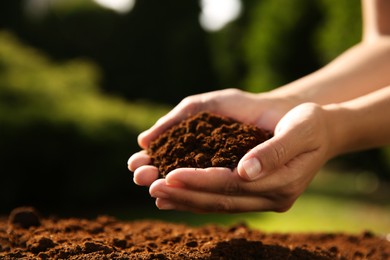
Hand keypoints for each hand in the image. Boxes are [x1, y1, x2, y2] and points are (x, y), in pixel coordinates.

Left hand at [144, 103, 334, 212]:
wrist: (323, 130)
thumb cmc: (311, 123)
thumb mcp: (300, 129)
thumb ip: (275, 151)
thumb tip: (245, 171)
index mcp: (282, 183)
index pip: (233, 185)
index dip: (201, 181)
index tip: (170, 175)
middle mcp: (272, 198)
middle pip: (221, 199)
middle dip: (185, 193)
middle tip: (151, 185)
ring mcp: (264, 199)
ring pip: (219, 203)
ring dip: (186, 198)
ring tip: (155, 192)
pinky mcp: (256, 193)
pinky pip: (223, 197)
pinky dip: (198, 196)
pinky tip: (176, 194)